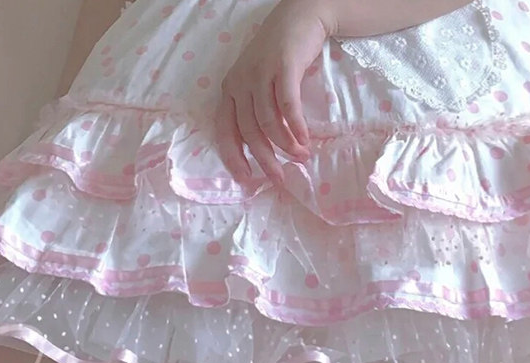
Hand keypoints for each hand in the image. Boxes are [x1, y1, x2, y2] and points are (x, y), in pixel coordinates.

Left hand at [213, 0, 336, 184]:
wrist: (300, 16)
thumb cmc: (280, 54)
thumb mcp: (259, 81)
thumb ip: (257, 110)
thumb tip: (265, 150)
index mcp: (230, 89)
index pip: (225, 130)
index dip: (234, 158)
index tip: (247, 180)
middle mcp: (240, 82)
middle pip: (249, 132)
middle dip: (265, 160)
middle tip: (280, 179)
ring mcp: (260, 73)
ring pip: (268, 122)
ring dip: (286, 145)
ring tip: (301, 158)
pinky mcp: (282, 66)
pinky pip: (287, 106)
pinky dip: (296, 127)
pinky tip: (304, 141)